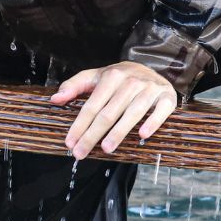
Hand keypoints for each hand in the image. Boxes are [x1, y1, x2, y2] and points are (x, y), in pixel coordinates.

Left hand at [50, 61, 177, 158]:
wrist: (152, 68)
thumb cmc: (119, 78)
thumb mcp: (95, 77)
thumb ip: (74, 86)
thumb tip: (55, 99)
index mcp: (111, 76)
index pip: (91, 105)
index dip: (79, 125)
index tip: (70, 143)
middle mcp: (130, 82)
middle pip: (108, 113)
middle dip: (92, 135)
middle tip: (81, 153)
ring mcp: (149, 89)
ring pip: (132, 113)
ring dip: (119, 132)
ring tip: (106, 148)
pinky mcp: (166, 97)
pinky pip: (160, 111)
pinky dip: (152, 122)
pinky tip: (142, 135)